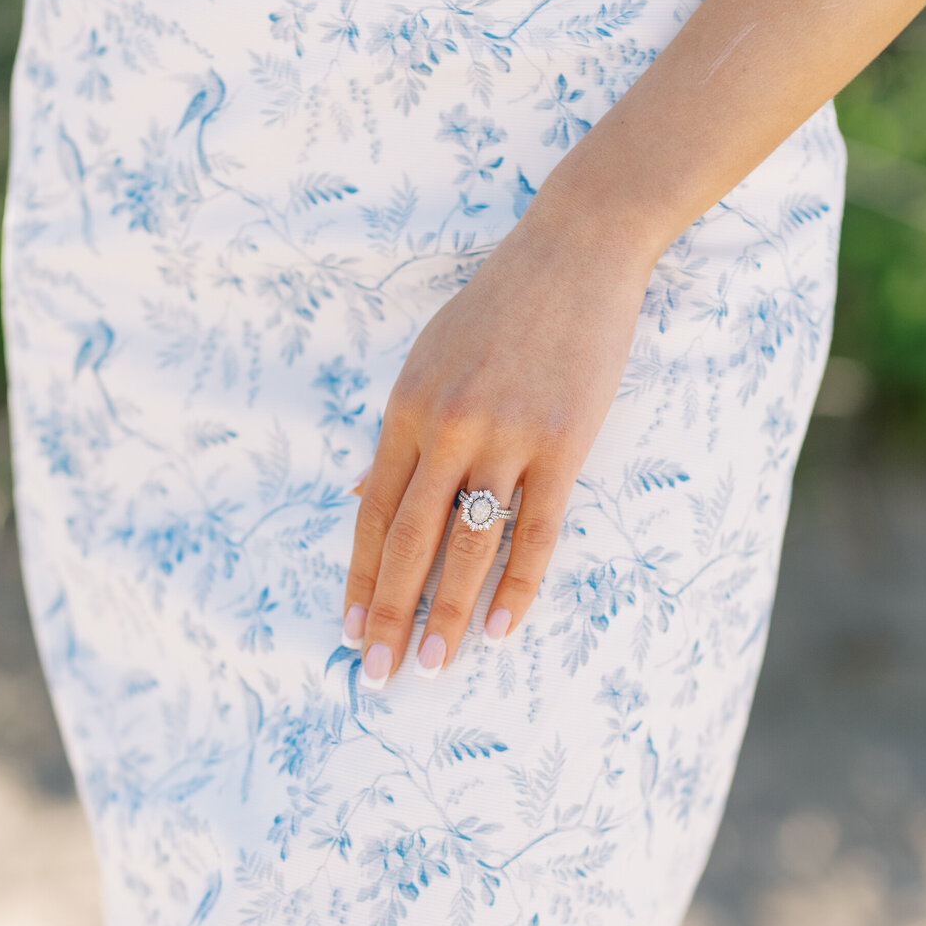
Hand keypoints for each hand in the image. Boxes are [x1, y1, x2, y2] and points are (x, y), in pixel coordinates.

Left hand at [340, 187, 656, 687]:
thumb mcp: (428, 362)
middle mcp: (447, 429)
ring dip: (449, 613)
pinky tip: (503, 627)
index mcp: (406, 411)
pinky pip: (537, 532)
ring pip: (469, 546)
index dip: (360, 579)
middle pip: (409, 542)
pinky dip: (519, 585)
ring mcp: (506, 438)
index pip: (373, 515)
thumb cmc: (498, 307)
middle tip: (379, 674)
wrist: (575, 251)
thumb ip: (400, 436)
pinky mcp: (564, 443)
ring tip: (435, 665)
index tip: (350, 630)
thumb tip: (364, 498)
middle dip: (391, 615)